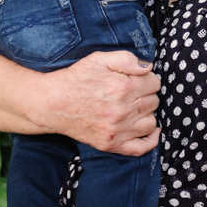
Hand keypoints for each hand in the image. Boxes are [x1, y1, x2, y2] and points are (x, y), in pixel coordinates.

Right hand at [41, 51, 159, 154]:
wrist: (52, 103)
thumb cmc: (76, 78)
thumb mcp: (99, 58)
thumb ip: (126, 59)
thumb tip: (148, 68)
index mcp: (122, 87)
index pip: (154, 82)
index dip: (147, 78)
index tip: (136, 79)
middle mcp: (122, 111)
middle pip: (154, 101)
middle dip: (147, 94)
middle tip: (132, 92)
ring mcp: (117, 130)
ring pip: (151, 122)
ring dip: (147, 113)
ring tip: (134, 107)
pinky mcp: (111, 144)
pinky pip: (141, 148)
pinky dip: (151, 140)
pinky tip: (151, 130)